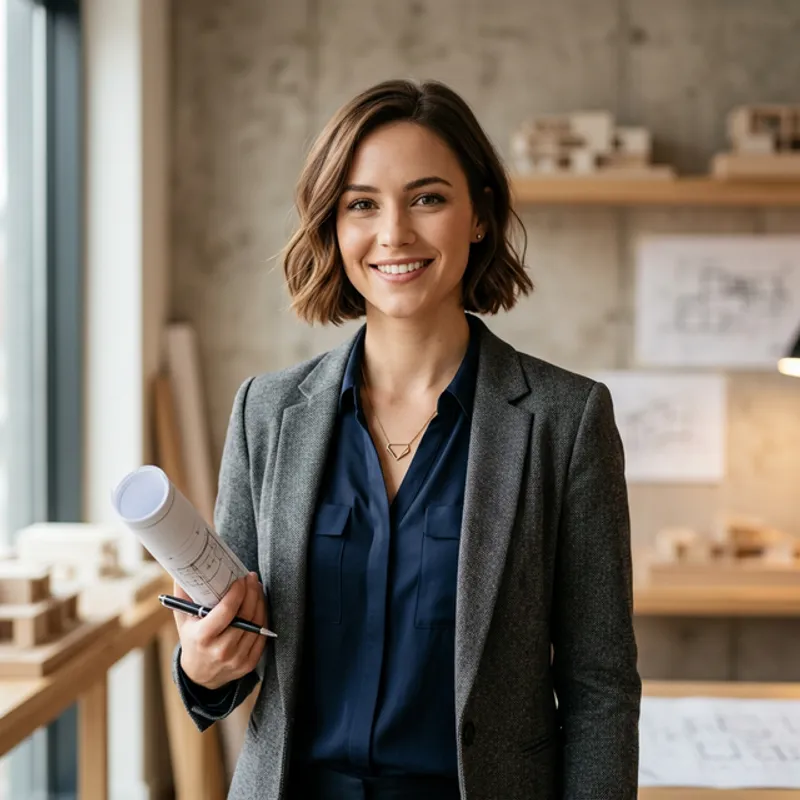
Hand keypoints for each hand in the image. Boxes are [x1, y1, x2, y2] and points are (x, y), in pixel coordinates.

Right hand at [175, 572, 267, 689]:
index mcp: (203, 637)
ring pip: (257, 625)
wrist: (199, 676)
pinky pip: (262, 636)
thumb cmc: (192, 641)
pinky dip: (263, 619)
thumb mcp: (183, 621)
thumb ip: (183, 597)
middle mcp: (221, 650)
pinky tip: (260, 606)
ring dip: (259, 603)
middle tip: (252, 578)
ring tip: (256, 588)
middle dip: (251, 593)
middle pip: (245, 616)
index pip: (226, 611)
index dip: (237, 592)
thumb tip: (182, 571)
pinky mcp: (248, 663)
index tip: (241, 579)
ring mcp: (236, 659)